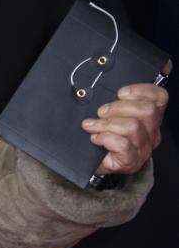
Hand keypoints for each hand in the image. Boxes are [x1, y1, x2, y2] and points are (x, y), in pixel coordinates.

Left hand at [82, 60, 170, 175]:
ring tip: (92, 126)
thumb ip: (116, 99)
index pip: (160, 97)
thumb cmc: (100, 137)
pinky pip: (122, 144)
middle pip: (147, 110)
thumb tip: (107, 83)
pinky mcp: (131, 162)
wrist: (89, 163)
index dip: (141, 90)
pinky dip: (105, 138)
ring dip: (106, 123)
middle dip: (118, 107)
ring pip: (132, 126)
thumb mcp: (110, 113)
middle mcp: (151, 133)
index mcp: (150, 119)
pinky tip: (95, 139)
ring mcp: (143, 149)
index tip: (120, 92)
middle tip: (101, 112)